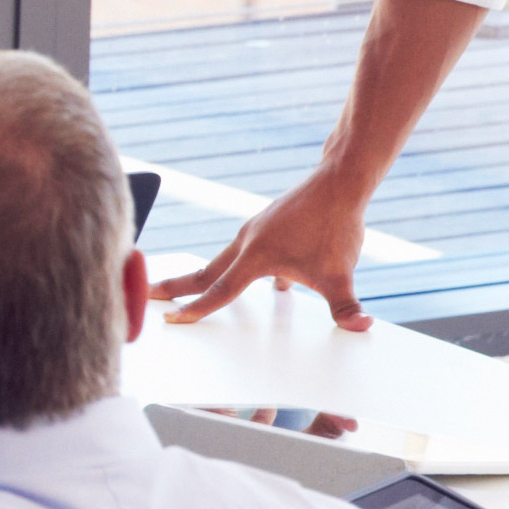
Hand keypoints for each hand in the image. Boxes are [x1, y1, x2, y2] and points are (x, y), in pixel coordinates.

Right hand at [157, 164, 376, 332]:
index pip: (220, 290)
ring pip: (223, 260)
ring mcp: (256, 231)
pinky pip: (246, 252)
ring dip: (203, 276)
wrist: (340, 181)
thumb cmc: (335, 224)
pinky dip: (240, 267)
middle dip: (175, 286)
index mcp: (256, 256)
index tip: (172, 319)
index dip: (196, 309)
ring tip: (184, 288)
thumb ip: (345, 305)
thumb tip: (360, 327)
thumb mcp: (340, 272)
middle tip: (148, 294)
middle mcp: (248, 241)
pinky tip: (275, 283)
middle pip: (205, 271)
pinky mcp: (268, 226)